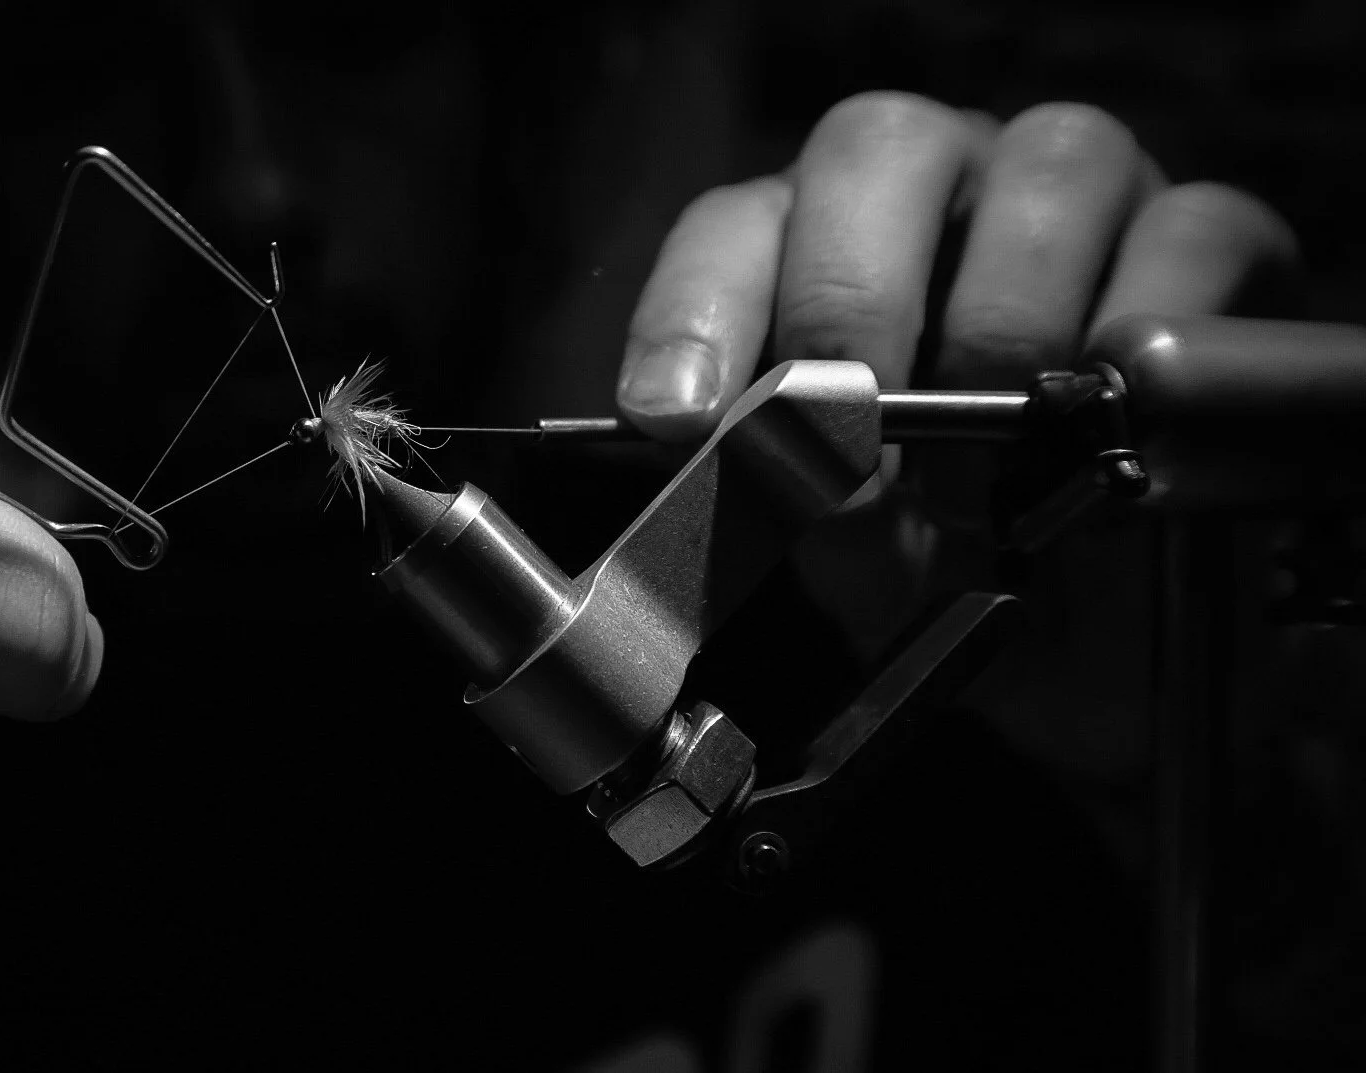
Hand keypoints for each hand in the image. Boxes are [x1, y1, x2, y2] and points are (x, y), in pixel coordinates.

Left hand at [614, 94, 1296, 782]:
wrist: (1089, 598)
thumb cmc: (936, 546)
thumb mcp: (838, 536)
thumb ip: (783, 503)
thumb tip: (751, 507)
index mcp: (813, 242)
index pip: (734, 230)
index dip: (694, 317)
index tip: (676, 421)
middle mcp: (938, 190)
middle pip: (879, 148)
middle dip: (850, 301)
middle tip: (843, 439)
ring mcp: (1078, 199)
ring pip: (1053, 163)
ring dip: (1005, 325)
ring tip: (987, 472)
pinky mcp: (1208, 241)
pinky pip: (1196, 235)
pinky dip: (1148, 333)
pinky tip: (1112, 434)